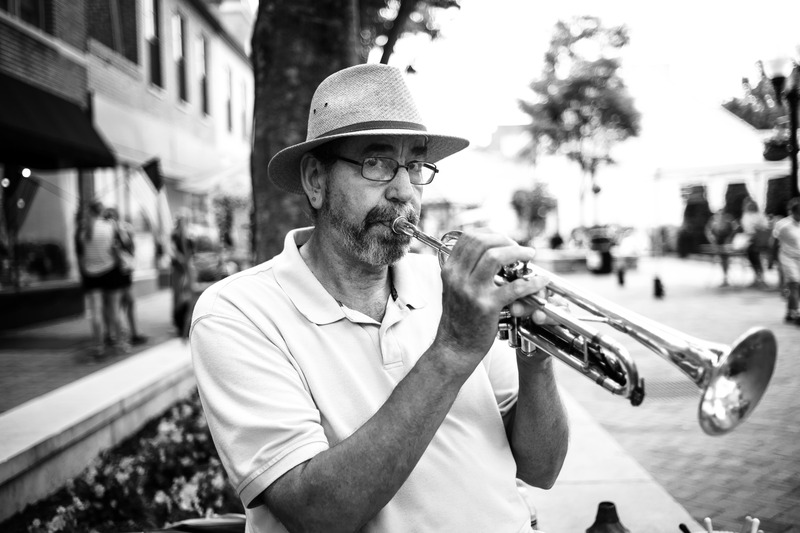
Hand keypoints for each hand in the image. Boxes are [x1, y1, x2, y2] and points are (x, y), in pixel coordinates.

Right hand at [434, 231, 547, 375]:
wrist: (455, 347)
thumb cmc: (459, 319)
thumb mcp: (454, 288)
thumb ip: (465, 269)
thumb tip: (488, 250)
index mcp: (450, 270)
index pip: (469, 237)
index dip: (491, 233)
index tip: (505, 240)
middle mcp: (458, 277)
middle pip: (482, 242)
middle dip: (506, 240)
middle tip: (520, 248)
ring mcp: (472, 291)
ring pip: (496, 256)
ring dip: (518, 252)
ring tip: (529, 255)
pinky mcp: (487, 306)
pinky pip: (514, 287)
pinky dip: (531, 282)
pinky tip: (540, 281)